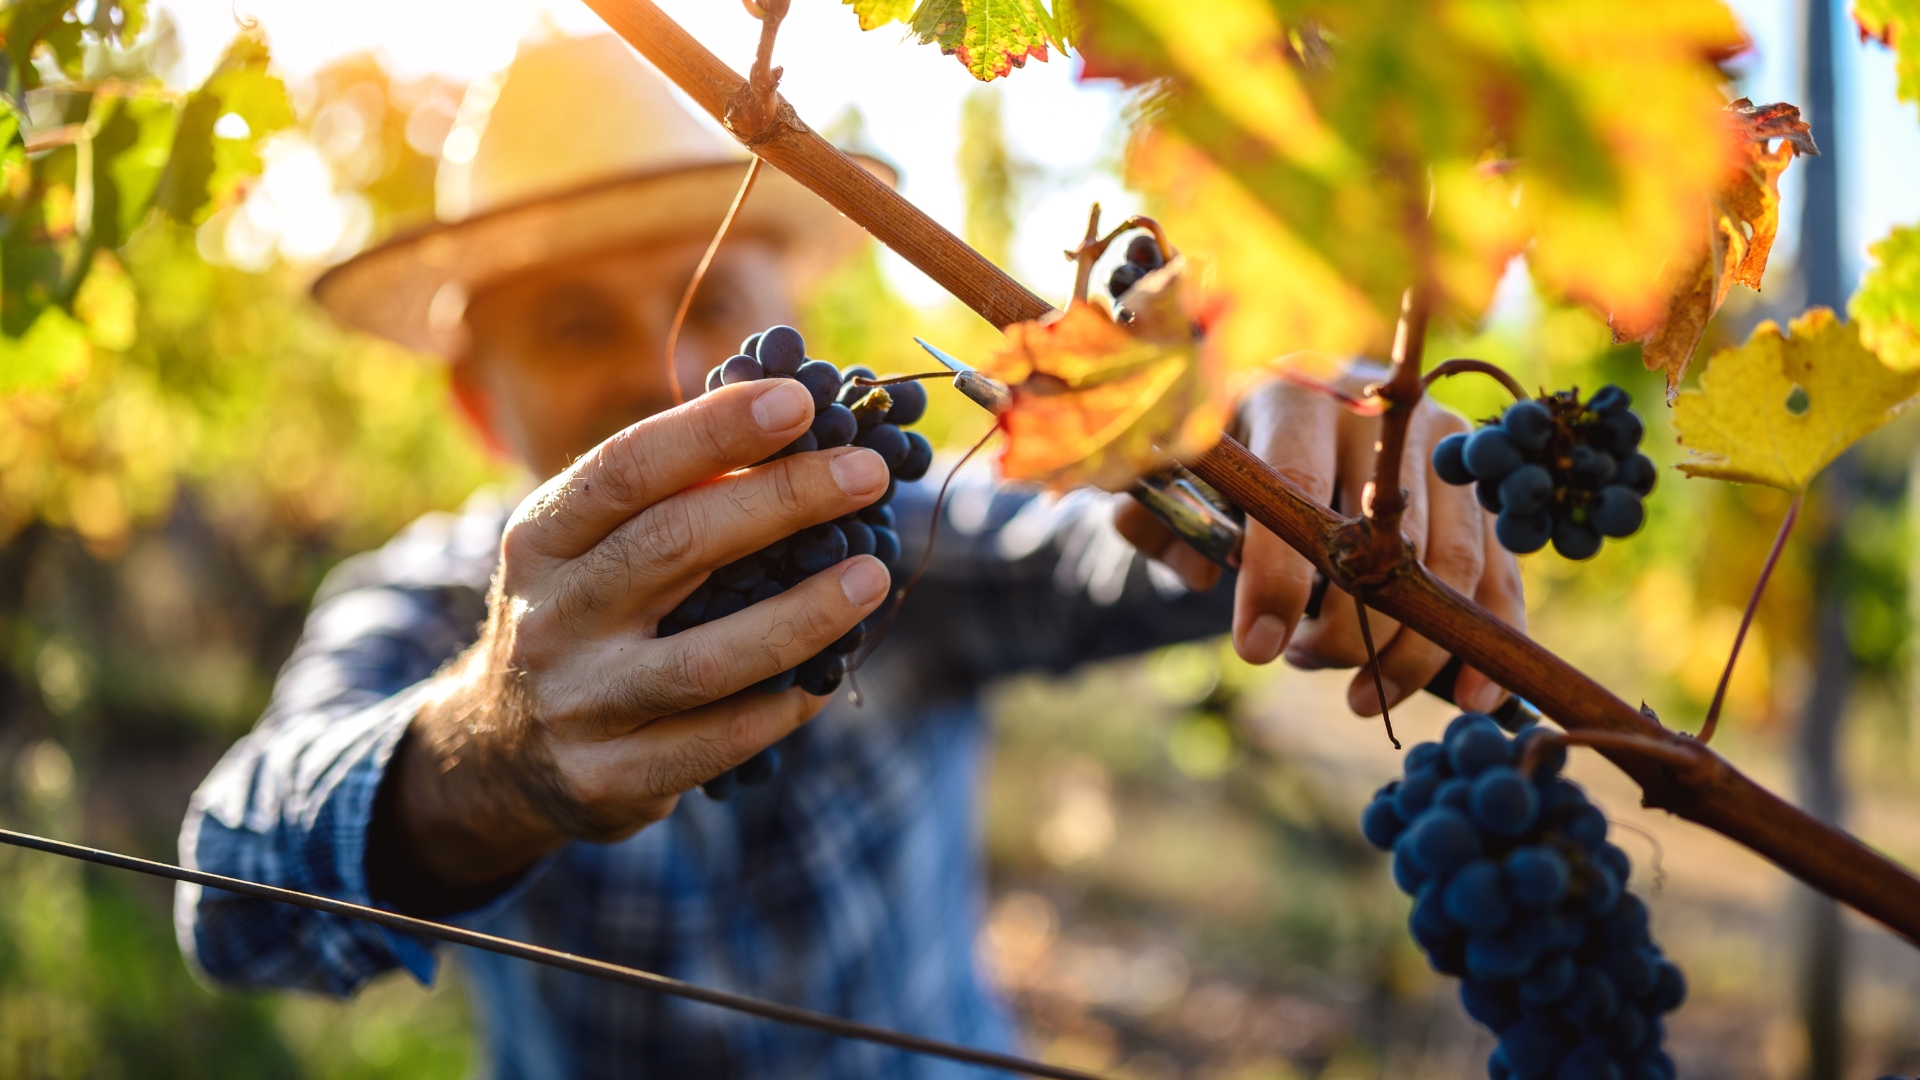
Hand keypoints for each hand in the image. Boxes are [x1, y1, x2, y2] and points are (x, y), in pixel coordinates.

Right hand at [385, 379, 891, 890]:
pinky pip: (716, 743)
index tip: (800, 403)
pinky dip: (781, 707)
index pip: (627, 469)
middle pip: (673, 546)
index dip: (714, 431)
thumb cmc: (583, 614)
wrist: (499, 751)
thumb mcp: (590, 546)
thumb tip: (803, 430)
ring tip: (871, 576)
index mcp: (542, 537)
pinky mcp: (608, 777)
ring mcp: (578, 702)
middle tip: (867, 473)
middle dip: (782, 501)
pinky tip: (828, 676)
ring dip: (801, 615)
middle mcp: (551, 616)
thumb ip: (671, 495)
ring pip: (703, 661)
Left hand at [1115, 374, 1524, 717]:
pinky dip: (1491, 635)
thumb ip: (1160, 521)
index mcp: (1296, 398)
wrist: (1306, 395)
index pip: (1299, 490)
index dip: (1279, 576)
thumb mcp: (1182, 471)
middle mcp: (1380, 416)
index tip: (1258, 650)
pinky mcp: (1478, 483)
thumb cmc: (1236, 448)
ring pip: (1450, 563)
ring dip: (1413, 650)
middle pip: (1383, 540)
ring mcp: (1443, 443)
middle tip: (1305, 663)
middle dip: (1349, 629)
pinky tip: (1473, 696)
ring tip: (1364, 697)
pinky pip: (1500, 569)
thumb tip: (1199, 575)